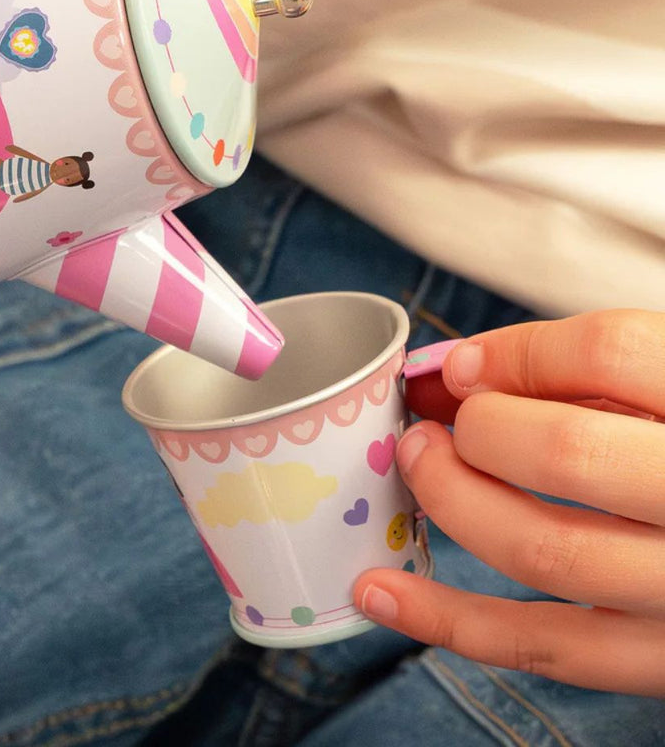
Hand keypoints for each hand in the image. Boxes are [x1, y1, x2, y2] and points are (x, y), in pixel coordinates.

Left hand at [353, 310, 664, 695]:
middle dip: (476, 430)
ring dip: (453, 504)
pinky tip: (378, 591)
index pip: (608, 352)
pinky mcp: (664, 663)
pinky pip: (547, 649)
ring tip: (417, 468)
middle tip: (435, 423)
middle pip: (568, 451)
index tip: (464, 366)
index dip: (514, 352)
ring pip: (545, 552)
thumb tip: (454, 370)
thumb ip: (582, 366)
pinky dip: (449, 622)